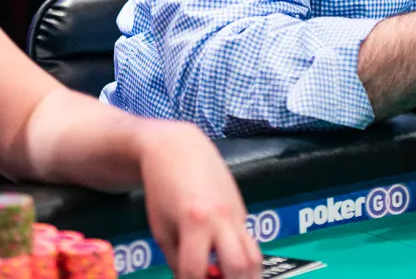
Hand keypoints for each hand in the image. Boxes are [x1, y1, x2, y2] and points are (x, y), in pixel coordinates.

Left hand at [139, 123, 261, 278]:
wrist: (178, 149)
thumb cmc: (163, 188)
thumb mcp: (162, 228)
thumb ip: (177, 259)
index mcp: (195, 222)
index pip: (195, 270)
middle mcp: (221, 219)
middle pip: (239, 266)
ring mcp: (236, 214)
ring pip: (254, 256)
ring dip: (247, 277)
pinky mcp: (242, 211)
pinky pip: (249, 243)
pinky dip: (243, 260)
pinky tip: (230, 267)